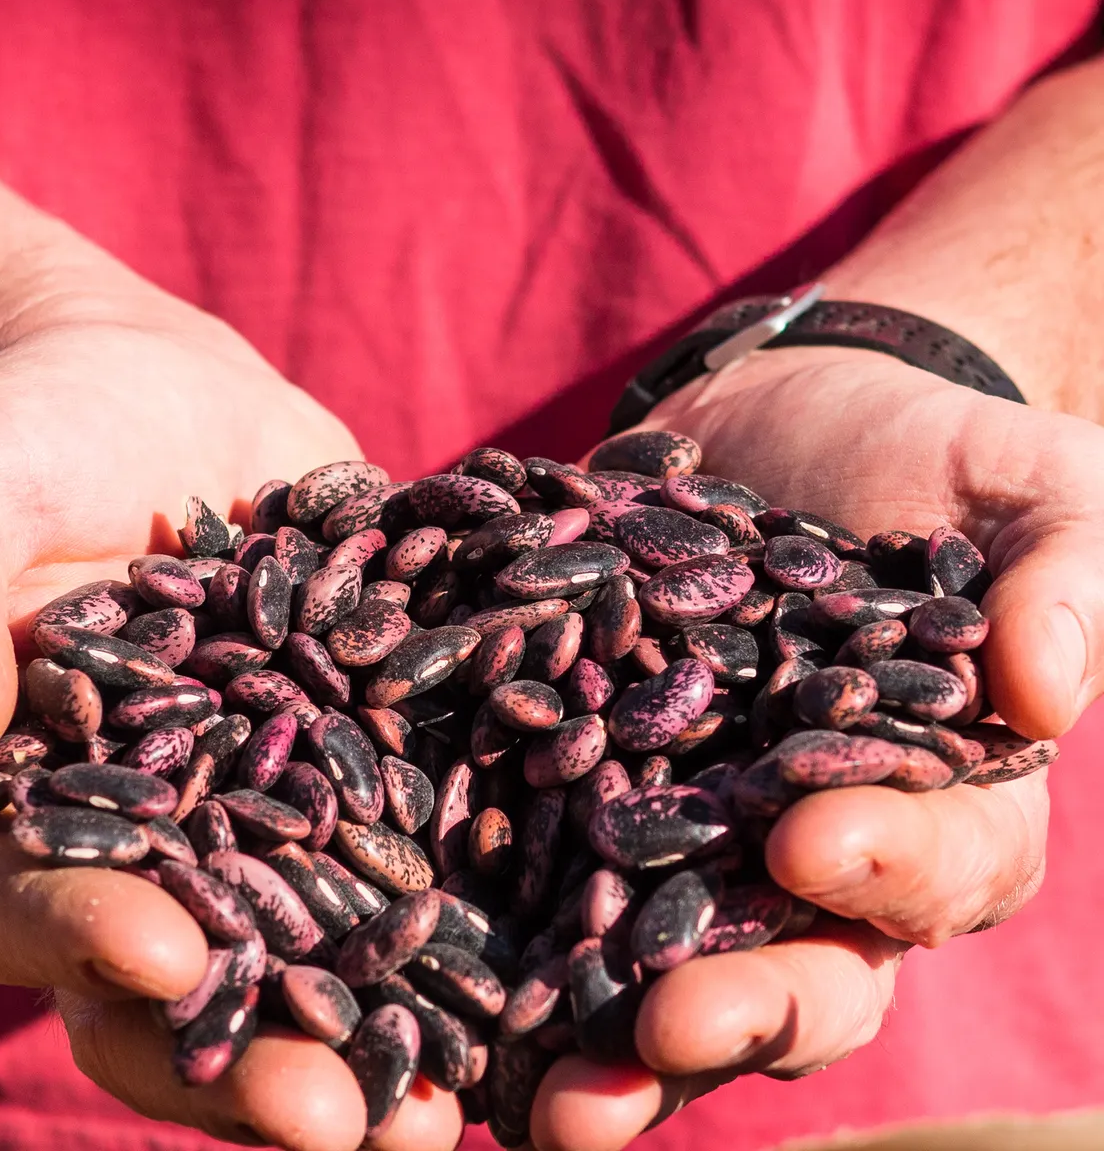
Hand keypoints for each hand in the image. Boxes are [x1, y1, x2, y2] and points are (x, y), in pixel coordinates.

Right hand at [0, 253, 462, 1150]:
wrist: (135, 386)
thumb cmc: (4, 443)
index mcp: (23, 812)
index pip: (43, 905)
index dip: (96, 944)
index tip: (172, 965)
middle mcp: (155, 834)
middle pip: (201, 971)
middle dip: (269, 1052)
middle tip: (360, 1127)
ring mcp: (270, 794)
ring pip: (322, 928)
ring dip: (390, 1012)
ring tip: (469, 1098)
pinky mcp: (363, 736)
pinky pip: (413, 814)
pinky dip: (473, 872)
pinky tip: (552, 925)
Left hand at [530, 346, 1100, 1150]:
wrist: (790, 414)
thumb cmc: (932, 456)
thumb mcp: (1031, 486)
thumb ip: (1067, 575)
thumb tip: (1047, 691)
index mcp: (947, 794)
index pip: (941, 861)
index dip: (887, 867)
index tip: (806, 846)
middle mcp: (823, 841)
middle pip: (801, 959)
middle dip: (739, 1006)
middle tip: (664, 1032)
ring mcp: (702, 823)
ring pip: (672, 955)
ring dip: (616, 1036)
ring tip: (551, 1102)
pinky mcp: (601, 782)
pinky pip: (557, 864)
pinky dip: (516, 925)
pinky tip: (453, 975)